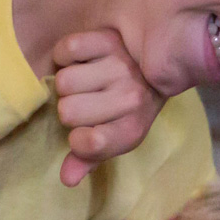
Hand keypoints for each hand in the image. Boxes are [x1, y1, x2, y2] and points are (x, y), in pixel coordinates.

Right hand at [53, 30, 164, 186]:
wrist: (156, 66)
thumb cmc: (125, 109)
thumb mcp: (113, 137)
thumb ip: (88, 158)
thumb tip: (66, 179)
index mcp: (132, 129)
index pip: (90, 143)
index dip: (78, 140)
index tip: (86, 132)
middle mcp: (131, 98)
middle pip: (68, 112)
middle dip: (71, 108)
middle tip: (88, 100)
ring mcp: (121, 67)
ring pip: (64, 82)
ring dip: (68, 81)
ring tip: (87, 79)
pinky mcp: (110, 39)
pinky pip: (67, 50)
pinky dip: (66, 55)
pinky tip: (83, 59)